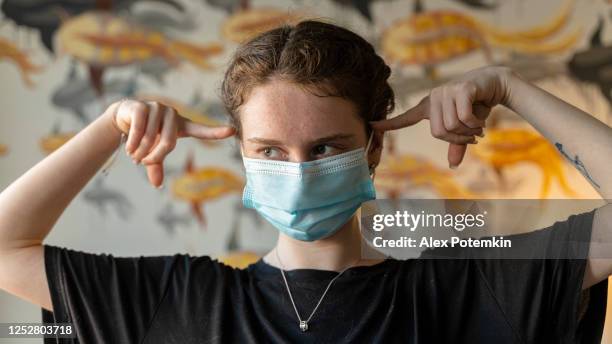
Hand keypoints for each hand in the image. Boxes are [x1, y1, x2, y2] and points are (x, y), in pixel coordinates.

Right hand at [106, 99, 235, 186]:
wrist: (123, 117)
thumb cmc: (144, 135)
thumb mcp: (152, 151)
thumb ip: (156, 164)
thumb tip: (157, 184)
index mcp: (181, 125)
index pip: (200, 130)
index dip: (215, 132)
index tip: (232, 131)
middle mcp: (172, 115)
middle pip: (169, 143)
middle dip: (154, 158)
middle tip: (141, 163)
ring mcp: (158, 108)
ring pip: (152, 138)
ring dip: (140, 152)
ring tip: (133, 156)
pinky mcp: (142, 106)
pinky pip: (140, 129)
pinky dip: (133, 143)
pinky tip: (128, 148)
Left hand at [371, 66, 511, 167]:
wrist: (496, 84)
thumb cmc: (477, 105)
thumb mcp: (465, 127)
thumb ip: (456, 144)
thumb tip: (452, 165)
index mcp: (429, 106)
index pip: (406, 117)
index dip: (390, 124)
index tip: (372, 126)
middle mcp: (434, 98)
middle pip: (438, 132)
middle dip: (458, 139)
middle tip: (472, 137)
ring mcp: (445, 91)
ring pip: (451, 126)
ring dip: (469, 132)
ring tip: (478, 127)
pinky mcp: (460, 89)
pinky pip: (463, 117)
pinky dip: (475, 124)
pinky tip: (481, 121)